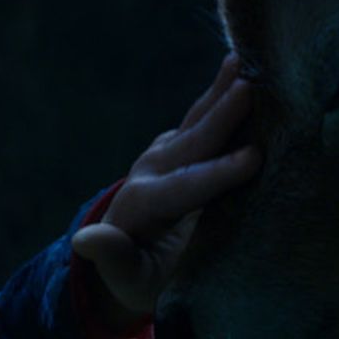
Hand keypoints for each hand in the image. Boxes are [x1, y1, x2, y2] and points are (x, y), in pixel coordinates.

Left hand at [72, 53, 260, 329]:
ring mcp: (165, 155)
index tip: (254, 159)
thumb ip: (110, 257)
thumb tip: (84, 241)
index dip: (218, 175)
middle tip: (251, 88)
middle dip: (222, 117)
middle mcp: (152, 171)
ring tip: (242, 60)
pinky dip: (224, 95)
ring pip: (196, 120)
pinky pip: (203, 119)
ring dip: (220, 92)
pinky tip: (246, 70)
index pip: (185, 187)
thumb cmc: (138, 278)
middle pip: (191, 142)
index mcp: (144, 204)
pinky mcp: (179, 148)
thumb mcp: (124, 276)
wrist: (130, 259)